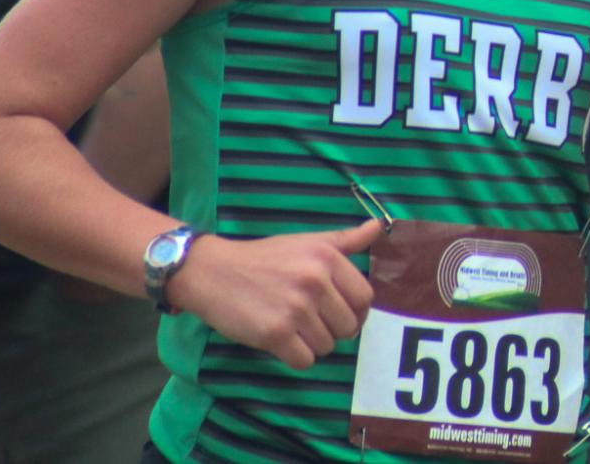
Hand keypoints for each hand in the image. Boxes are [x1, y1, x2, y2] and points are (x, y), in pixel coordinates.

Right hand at [170, 218, 379, 369]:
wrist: (212, 272)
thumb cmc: (264, 258)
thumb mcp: (307, 241)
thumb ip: (345, 240)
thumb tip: (377, 227)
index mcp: (328, 257)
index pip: (365, 298)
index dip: (356, 311)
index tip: (339, 313)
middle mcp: (316, 281)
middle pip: (349, 327)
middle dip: (333, 330)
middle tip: (311, 322)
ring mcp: (296, 308)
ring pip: (327, 346)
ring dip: (313, 344)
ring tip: (293, 328)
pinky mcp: (275, 334)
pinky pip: (305, 361)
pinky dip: (296, 357)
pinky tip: (282, 342)